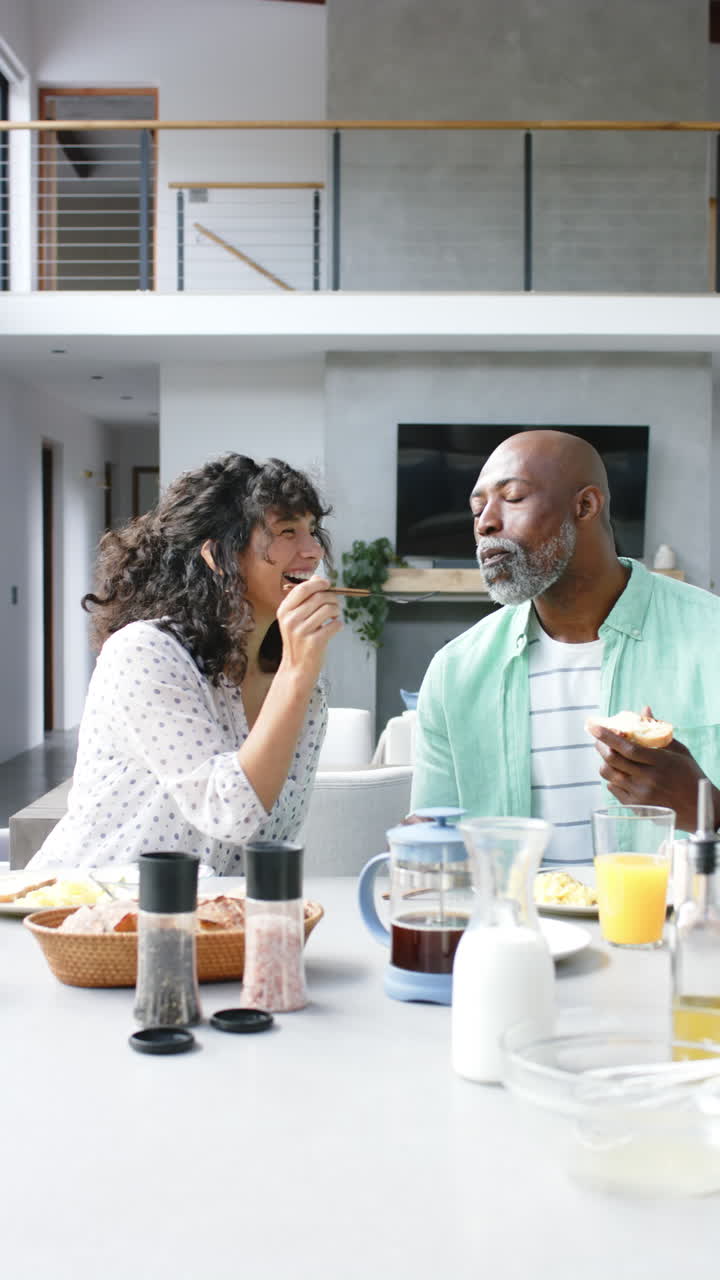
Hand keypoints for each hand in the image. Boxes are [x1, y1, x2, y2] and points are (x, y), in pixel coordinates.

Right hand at [276, 576, 341, 684]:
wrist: (296, 668)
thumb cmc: (298, 640)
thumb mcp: (294, 618)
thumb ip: (305, 598)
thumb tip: (317, 577)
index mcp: (284, 611)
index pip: (302, 589)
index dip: (318, 583)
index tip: (328, 584)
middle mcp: (291, 620)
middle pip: (318, 597)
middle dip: (332, 598)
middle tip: (336, 604)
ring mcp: (301, 631)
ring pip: (328, 609)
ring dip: (337, 610)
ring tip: (335, 616)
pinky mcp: (314, 642)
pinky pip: (334, 625)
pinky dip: (339, 624)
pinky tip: (335, 627)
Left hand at [587, 716, 716, 831]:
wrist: (698, 808)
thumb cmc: (690, 776)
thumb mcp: (680, 751)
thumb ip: (658, 731)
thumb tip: (644, 710)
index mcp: (661, 762)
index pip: (628, 748)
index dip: (608, 737)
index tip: (594, 727)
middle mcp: (649, 779)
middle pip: (614, 760)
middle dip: (601, 747)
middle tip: (598, 739)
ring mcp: (641, 795)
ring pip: (610, 775)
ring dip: (605, 762)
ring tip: (609, 755)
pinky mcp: (636, 807)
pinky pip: (613, 789)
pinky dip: (612, 778)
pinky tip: (619, 772)